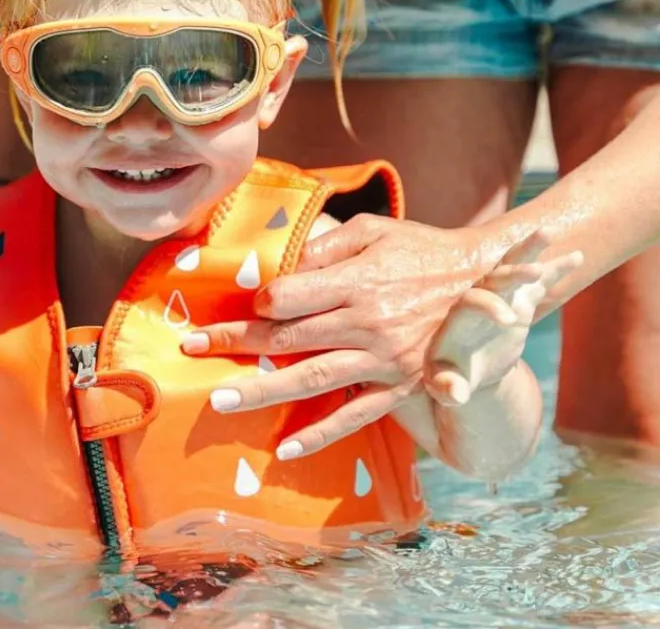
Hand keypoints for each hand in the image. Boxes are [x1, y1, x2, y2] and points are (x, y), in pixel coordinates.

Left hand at [181, 214, 509, 458]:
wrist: (485, 281)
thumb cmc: (421, 248)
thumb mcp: (375, 229)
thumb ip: (327, 246)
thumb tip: (284, 267)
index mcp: (358, 281)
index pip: (291, 295)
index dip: (261, 299)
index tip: (247, 301)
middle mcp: (368, 322)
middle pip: (290, 336)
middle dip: (236, 342)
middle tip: (192, 349)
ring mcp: (383, 359)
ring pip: (312, 379)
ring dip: (263, 390)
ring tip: (220, 400)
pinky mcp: (398, 385)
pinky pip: (355, 415)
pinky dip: (320, 434)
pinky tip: (286, 449)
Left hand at [427, 234, 582, 405]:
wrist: (465, 367)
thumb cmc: (448, 376)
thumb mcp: (443, 385)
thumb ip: (446, 388)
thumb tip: (455, 396)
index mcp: (459, 317)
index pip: (472, 301)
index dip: (489, 305)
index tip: (509, 320)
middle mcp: (478, 298)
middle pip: (494, 277)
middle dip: (513, 273)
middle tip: (534, 272)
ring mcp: (500, 295)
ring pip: (513, 267)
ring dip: (530, 250)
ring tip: (549, 231)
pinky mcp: (519, 300)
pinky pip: (539, 280)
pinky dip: (556, 268)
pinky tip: (578, 256)